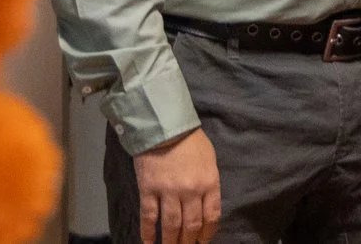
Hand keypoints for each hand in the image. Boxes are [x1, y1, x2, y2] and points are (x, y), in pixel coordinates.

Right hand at [132, 127, 221, 243]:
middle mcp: (191, 190)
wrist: (165, 127)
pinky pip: (149, 217)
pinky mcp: (148, 190)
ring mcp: (169, 191)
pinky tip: (148, 242)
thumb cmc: (191, 142)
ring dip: (170, 242)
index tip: (202, 241)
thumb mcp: (209, 161)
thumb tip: (206, 207)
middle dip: (189, 241)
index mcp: (209, 182)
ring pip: (171, 225)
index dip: (207, 233)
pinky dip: (148, 233)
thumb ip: (209, 184)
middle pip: (191, 225)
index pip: (212, 216)